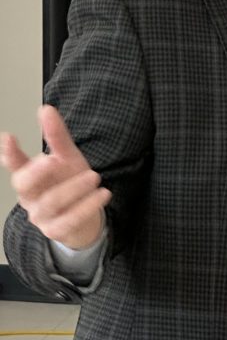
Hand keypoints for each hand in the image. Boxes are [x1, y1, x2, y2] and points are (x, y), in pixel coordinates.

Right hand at [1, 105, 109, 249]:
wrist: (85, 216)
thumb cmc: (70, 183)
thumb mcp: (67, 158)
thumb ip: (57, 136)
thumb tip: (46, 109)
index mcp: (29, 176)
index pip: (15, 164)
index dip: (10, 153)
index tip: (8, 137)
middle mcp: (30, 196)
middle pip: (24, 186)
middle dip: (36, 173)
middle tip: (53, 160)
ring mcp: (41, 215)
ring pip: (51, 202)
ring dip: (73, 189)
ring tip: (94, 177)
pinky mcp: (57, 230)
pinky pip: (70, 220)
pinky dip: (87, 206)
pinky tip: (103, 194)